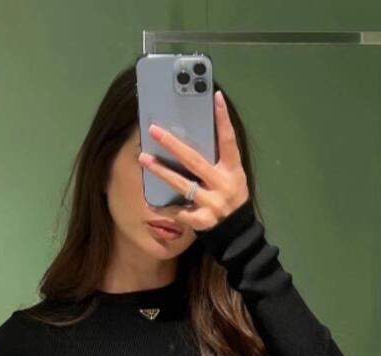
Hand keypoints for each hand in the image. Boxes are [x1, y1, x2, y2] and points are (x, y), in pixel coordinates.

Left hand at [137, 89, 249, 231]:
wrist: (237, 232)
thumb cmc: (231, 197)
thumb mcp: (232, 176)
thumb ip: (217, 159)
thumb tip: (194, 134)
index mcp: (233, 170)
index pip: (229, 141)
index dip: (223, 119)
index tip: (215, 98)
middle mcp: (223, 185)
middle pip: (195, 161)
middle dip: (173, 145)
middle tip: (154, 130)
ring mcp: (212, 203)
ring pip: (182, 184)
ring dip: (161, 171)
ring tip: (143, 158)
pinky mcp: (202, 221)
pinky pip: (179, 212)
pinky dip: (164, 208)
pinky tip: (150, 203)